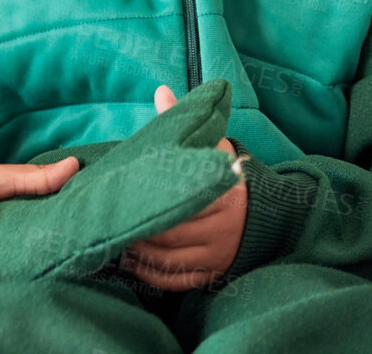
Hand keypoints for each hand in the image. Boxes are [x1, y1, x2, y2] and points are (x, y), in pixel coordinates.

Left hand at [120, 84, 248, 290]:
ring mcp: (217, 254)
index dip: (148, 200)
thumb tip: (161, 92)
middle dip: (137, 228)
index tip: (121, 196)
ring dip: (138, 252)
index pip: (180, 200)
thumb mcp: (210, 146)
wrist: (265, 212)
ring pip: (169, 259)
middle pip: (171, 233)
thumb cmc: (224, 174)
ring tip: (111, 239)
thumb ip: (183, 122)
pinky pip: (177, 280)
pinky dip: (150, 274)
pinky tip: (130, 261)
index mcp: (220, 193)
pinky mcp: (212, 273)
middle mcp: (222, 227)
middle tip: (106, 219)